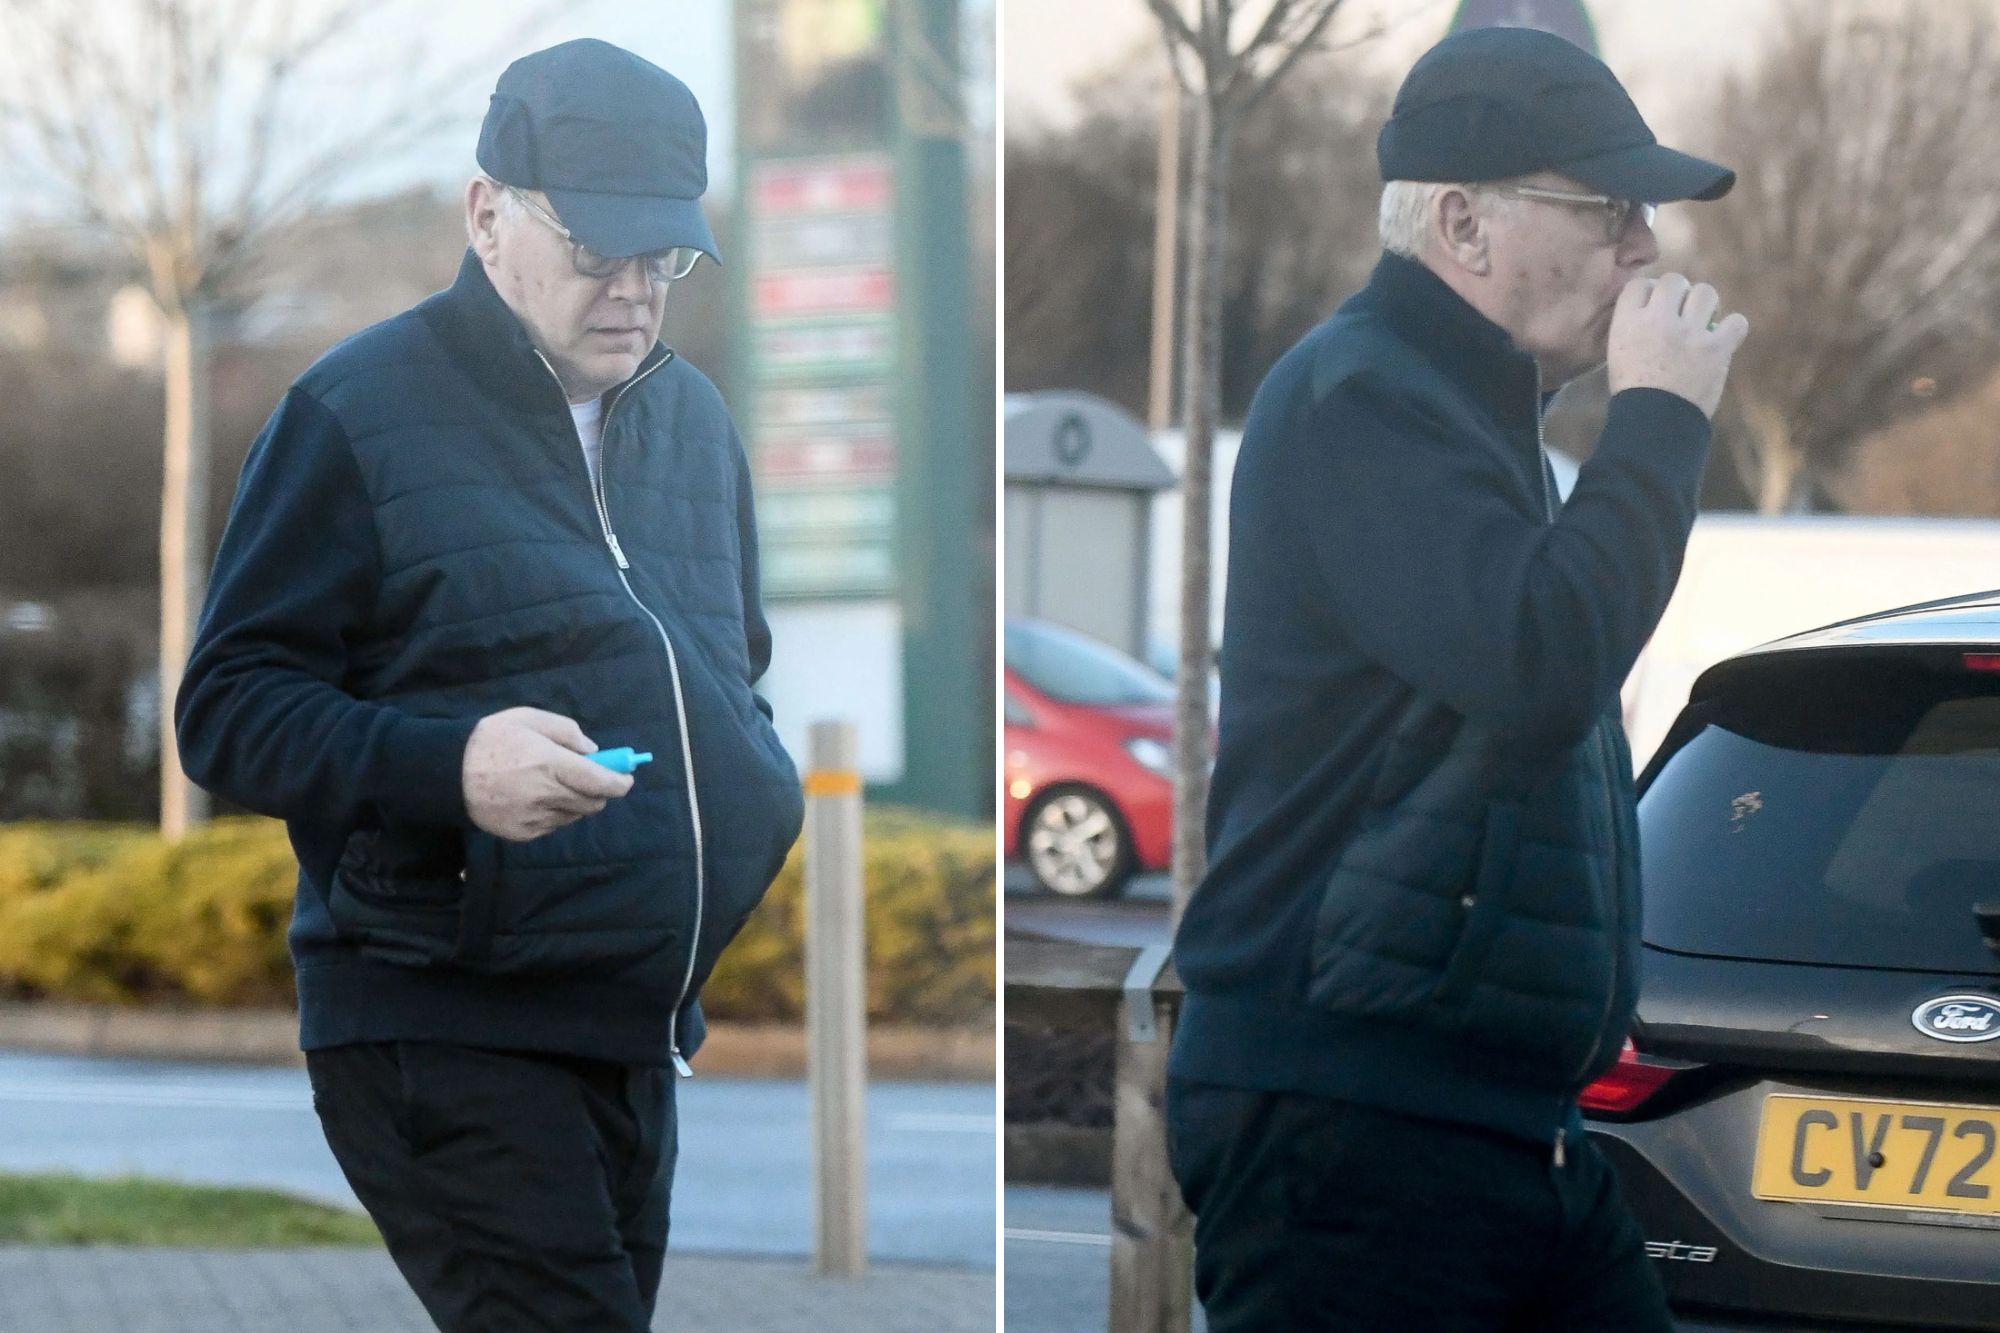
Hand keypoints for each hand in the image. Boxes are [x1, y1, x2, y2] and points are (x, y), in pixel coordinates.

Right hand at [461, 707, 632, 841]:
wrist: (447, 771)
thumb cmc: (491, 738)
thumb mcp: (529, 718)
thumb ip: (566, 731)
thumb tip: (592, 751)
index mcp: (551, 763)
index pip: (601, 782)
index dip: (620, 783)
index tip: (626, 778)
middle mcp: (546, 794)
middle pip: (593, 803)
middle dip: (599, 792)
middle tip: (591, 778)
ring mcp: (534, 817)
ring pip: (574, 815)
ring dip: (575, 802)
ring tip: (554, 784)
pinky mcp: (522, 833)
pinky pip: (553, 825)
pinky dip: (554, 813)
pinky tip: (535, 797)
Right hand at [1606, 273, 1749, 418]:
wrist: (1654, 426)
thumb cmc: (1633, 395)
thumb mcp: (1617, 357)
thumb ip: (1633, 329)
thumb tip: (1654, 309)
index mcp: (1628, 323)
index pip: (1639, 284)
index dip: (1649, 292)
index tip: (1654, 306)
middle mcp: (1658, 321)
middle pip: (1673, 280)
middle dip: (1678, 294)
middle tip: (1680, 314)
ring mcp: (1689, 333)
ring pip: (1705, 292)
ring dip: (1705, 304)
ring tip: (1702, 322)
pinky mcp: (1715, 349)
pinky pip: (1736, 322)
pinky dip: (1733, 328)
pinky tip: (1724, 339)